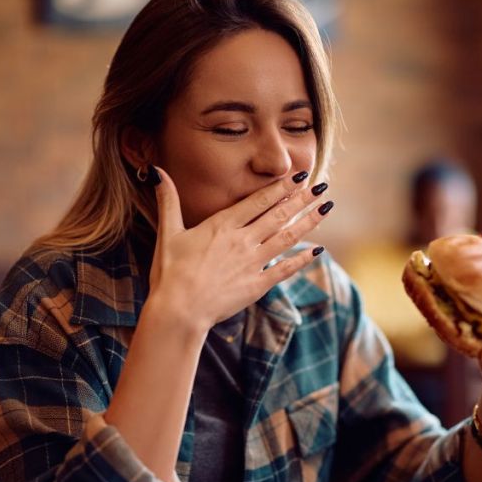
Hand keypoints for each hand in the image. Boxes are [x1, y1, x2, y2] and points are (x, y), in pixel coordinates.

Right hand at [147, 167, 331, 330]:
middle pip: (278, 215)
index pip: (258, 201)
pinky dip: (302, 259)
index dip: (281, 187)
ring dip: (308, 222)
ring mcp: (252, 263)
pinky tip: (317, 251)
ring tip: (325, 208)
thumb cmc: (170, 273)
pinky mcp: (257, 285)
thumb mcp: (167, 233)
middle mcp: (242, 240)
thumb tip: (156, 170)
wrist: (178, 311)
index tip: (298, 175)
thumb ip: (167, 200)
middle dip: (302, 199)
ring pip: (287, 237)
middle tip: (321, 186)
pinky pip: (285, 269)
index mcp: (222, 225)